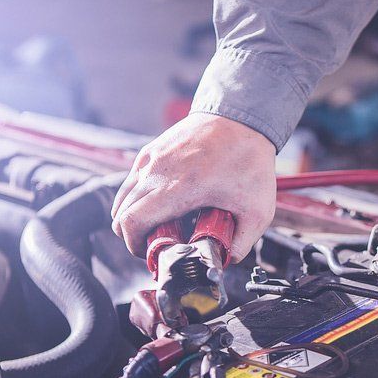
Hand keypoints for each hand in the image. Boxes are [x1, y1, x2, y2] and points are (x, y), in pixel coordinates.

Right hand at [111, 113, 276, 260]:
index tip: (153, 252)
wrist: (241, 118)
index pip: (131, 224)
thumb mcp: (257, 210)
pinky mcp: (151, 151)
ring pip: (122, 199)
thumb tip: (227, 260)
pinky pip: (132, 182)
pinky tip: (165, 202)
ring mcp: (150, 160)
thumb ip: (242, 242)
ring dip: (135, 217)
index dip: (135, 246)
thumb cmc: (249, 159)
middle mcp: (155, 173)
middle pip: (120, 216)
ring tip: (162, 223)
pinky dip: (139, 198)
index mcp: (177, 189)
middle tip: (161, 242)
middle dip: (135, 236)